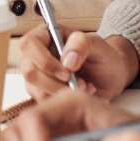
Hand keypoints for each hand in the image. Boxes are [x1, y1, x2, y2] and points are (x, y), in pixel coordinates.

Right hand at [19, 27, 138, 100]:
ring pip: (37, 91)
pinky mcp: (43, 94)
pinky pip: (47, 104)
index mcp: (45, 36)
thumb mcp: (98, 45)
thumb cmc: (102, 56)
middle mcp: (36, 56)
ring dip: (64, 94)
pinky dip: (67, 103)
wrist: (110, 77)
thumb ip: (82, 44)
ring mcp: (38, 76)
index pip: (29, 44)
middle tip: (81, 84)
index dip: (44, 60)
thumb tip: (66, 60)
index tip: (67, 72)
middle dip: (56, 83)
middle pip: (29, 71)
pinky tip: (83, 95)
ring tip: (86, 88)